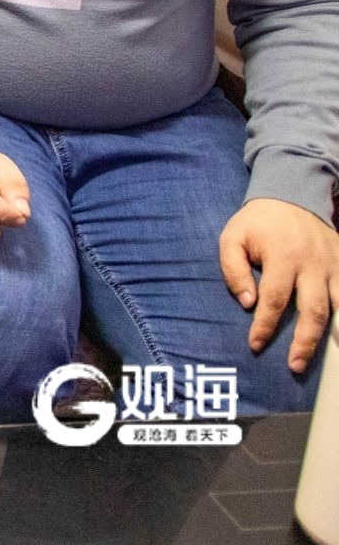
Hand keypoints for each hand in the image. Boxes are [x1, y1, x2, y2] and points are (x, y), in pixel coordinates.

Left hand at [218, 197, 338, 373]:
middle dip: (305, 341)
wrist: (292, 196)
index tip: (256, 345)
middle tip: (294, 366)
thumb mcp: (232, 238)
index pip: (274, 299)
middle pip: (313, 310)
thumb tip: (248, 302)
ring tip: (327, 360)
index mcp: (283, 257)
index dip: (265, 325)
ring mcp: (334, 266)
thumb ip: (234, 270)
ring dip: (334, 335)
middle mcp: (313, 264)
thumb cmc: (258, 223)